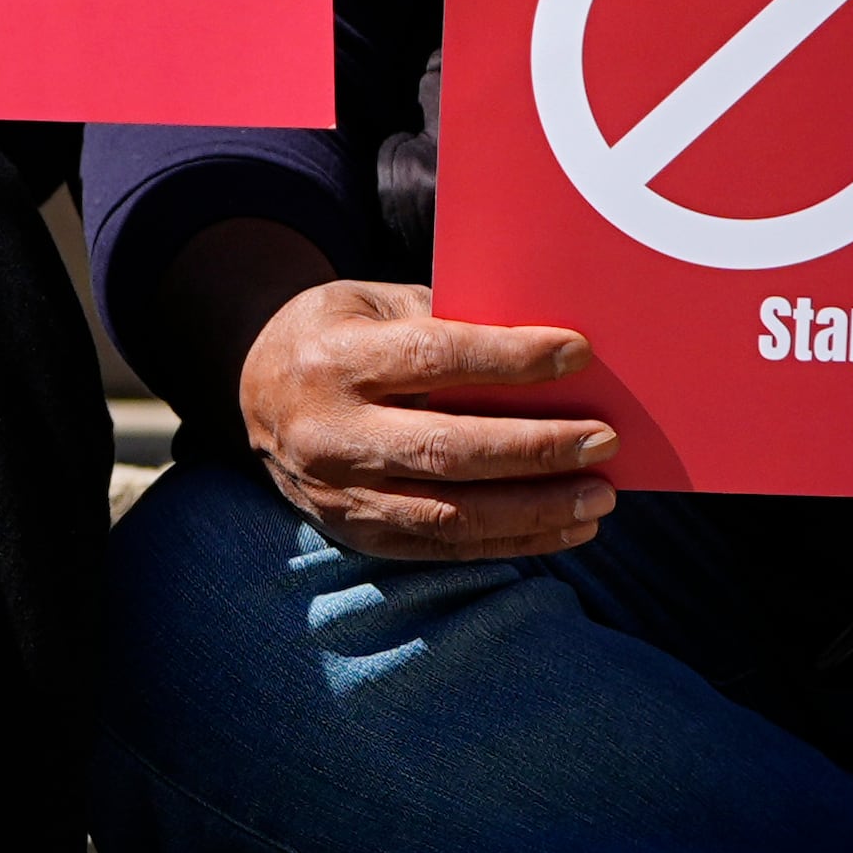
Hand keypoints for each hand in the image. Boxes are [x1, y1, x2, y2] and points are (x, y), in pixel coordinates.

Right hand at [235, 276, 615, 561]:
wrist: (249, 391)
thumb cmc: (336, 334)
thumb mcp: (372, 305)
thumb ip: (445, 324)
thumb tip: (548, 353)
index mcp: (331, 360)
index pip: (431, 360)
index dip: (508, 358)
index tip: (577, 353)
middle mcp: (328, 433)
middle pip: (445, 448)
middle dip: (534, 447)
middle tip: (603, 439)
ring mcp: (337, 493)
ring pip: (449, 512)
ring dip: (534, 508)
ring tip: (600, 495)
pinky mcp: (356, 532)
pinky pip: (444, 546)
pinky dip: (512, 540)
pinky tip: (567, 527)